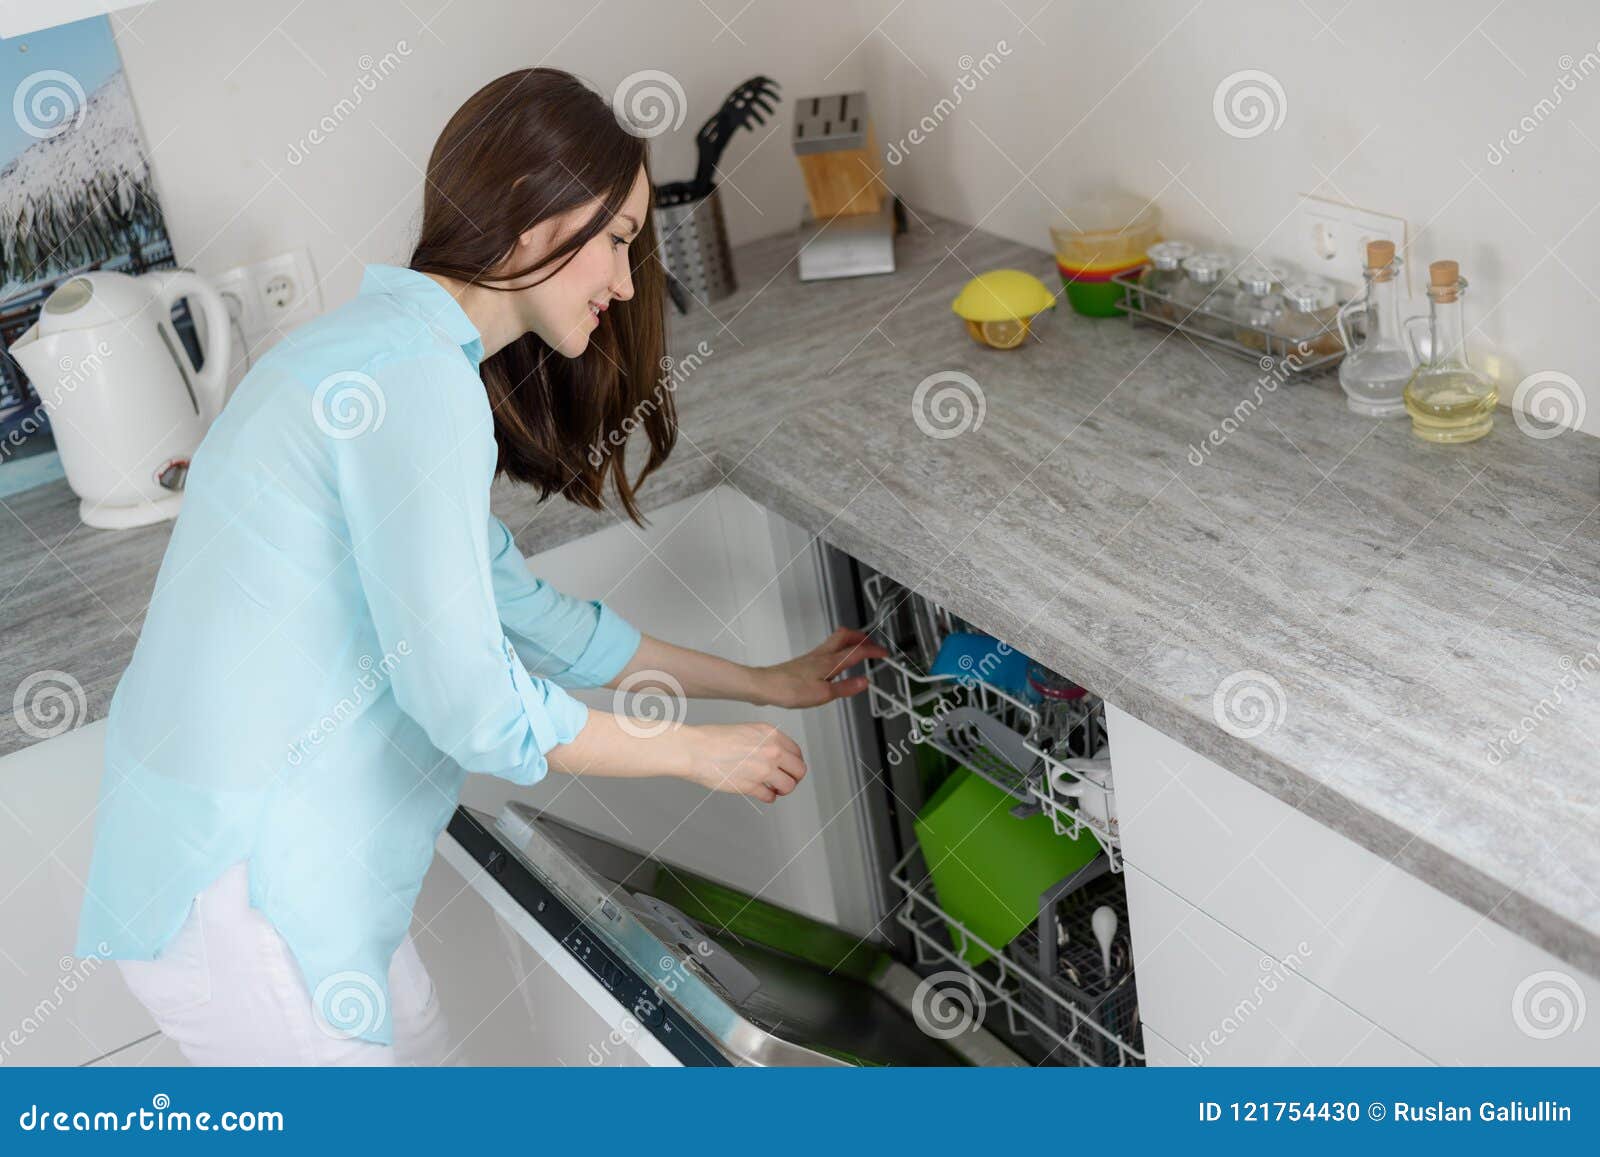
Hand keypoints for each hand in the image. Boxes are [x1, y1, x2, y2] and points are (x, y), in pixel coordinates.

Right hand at [680, 722, 806, 802]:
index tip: (790, 768)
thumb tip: (777, 755)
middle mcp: (771, 751)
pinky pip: (770, 796)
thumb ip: (765, 741)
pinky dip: (768, 797)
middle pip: (799, 770)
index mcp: (771, 734)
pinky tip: (763, 793)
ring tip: (775, 789)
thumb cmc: (713, 739)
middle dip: (794, 777)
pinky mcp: (751, 786)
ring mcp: (763, 769)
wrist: (695, 749)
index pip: (797, 752)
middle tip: (786, 780)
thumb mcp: (747, 730)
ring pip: (789, 786)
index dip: (794, 762)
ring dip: (783, 789)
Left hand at [756, 627, 888, 708]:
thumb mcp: (824, 694)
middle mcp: (821, 655)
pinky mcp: (805, 662)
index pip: (858, 651)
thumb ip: (846, 687)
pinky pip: (827, 649)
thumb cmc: (789, 690)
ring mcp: (812, 657)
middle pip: (845, 635)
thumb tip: (864, 682)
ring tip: (858, 647)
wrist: (765, 686)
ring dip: (850, 640)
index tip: (884, 653)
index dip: (874, 651)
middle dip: (862, 636)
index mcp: (830, 662)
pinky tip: (835, 661)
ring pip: (835, 640)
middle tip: (871, 642)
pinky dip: (838, 650)